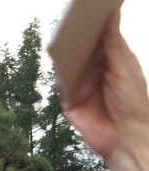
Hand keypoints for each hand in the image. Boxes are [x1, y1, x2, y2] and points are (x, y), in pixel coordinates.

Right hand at [64, 12, 148, 160]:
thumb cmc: (133, 102)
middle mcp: (94, 73)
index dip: (92, 25)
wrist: (125, 136)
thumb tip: (112, 16)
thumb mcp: (124, 68)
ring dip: (63, 58)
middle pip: (79, 52)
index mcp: (111, 62)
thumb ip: (114, 43)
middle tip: (70, 25)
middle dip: (73, 40)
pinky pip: (59, 88)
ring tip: (62, 45)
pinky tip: (61, 72)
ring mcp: (81, 87)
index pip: (99, 39)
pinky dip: (58, 80)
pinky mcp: (70, 102)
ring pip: (66, 68)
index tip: (88, 10)